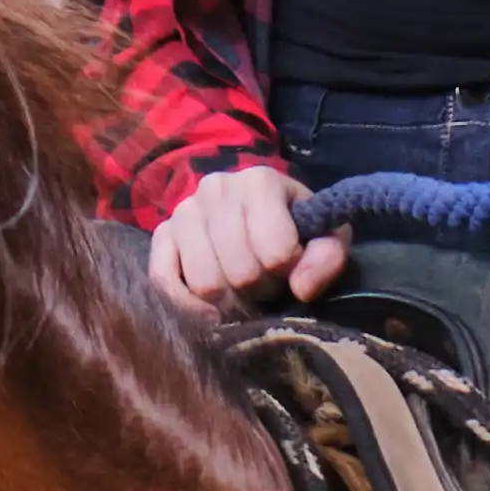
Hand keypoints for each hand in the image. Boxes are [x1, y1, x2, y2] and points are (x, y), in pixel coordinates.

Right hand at [143, 163, 352, 318]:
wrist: (255, 210)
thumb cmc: (296, 226)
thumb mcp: (326, 235)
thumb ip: (328, 258)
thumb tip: (301, 289)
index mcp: (260, 181)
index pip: (276, 251)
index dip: (288, 272)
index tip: (291, 269)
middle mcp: (216, 188)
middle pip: (239, 271)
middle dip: (259, 290)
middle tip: (266, 286)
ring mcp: (184, 210)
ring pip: (204, 282)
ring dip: (228, 301)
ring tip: (241, 290)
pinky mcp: (162, 234)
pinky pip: (163, 279)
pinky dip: (186, 305)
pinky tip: (209, 309)